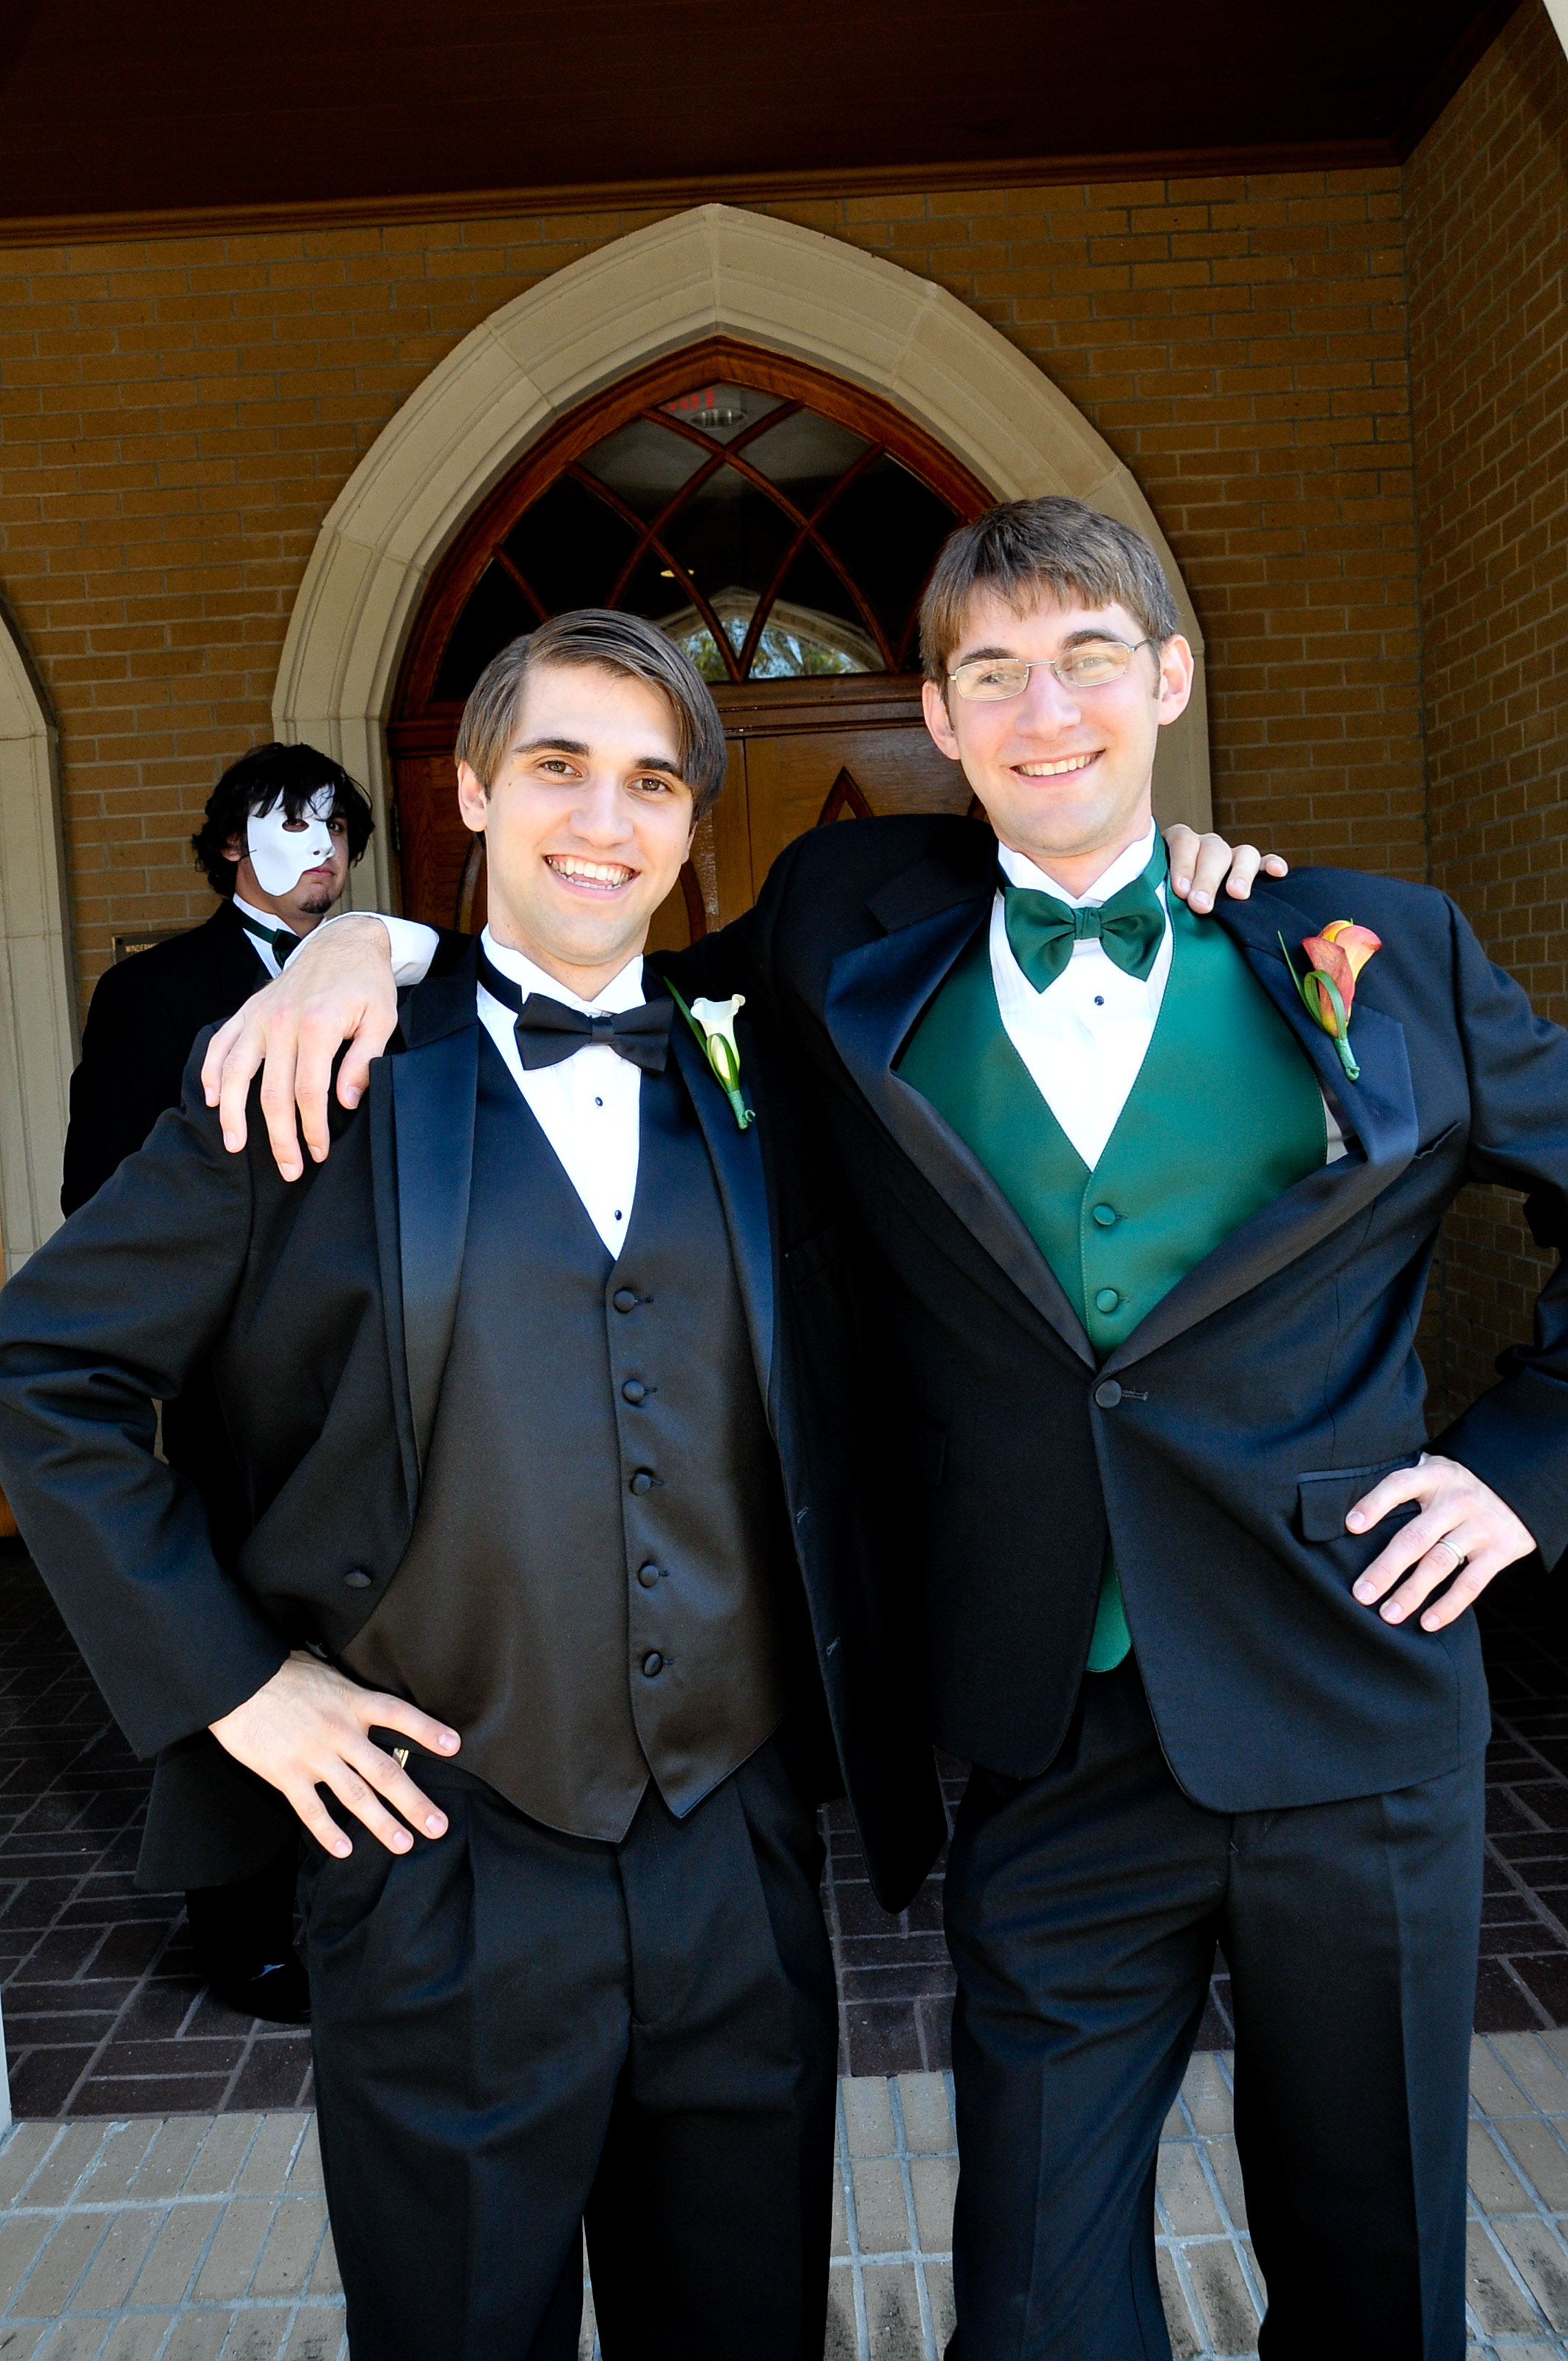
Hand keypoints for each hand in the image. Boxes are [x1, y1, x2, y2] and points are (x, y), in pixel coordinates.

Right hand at [201, 916, 399, 1178]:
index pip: (309, 1092)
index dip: (313, 1129)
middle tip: (288, 1169)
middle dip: (279, 1137)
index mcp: (318, 1024)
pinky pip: (221, 1043)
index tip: (319, 1152)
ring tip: (235, 1145)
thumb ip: (365, 1061)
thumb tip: (345, 1102)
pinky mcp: (248, 1010)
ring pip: (236, 1072)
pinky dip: (211, 1071)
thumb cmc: (366, 984)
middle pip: (272, 1093)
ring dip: (233, 1113)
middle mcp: (282, 1021)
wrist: (343, 942)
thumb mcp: (381, 1019)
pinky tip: (213, 1099)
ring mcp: (260, 1016)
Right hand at [210, 1650, 460, 1856]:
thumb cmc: (278, 1670)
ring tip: (403, 1844)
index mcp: (352, 1701)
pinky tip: (344, 1849)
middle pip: (386, 1770)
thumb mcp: (324, 1670)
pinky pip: (312, 1809)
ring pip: (356, 1796)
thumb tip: (363, 1699)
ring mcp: (314, 1755)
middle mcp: (340, 1731)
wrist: (235, 1681)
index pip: (400, 1715)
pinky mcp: (286, 1774)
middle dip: (415, 1802)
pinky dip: (328, 1832)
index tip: (454, 1746)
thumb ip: (347, 1690)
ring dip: (381, 1823)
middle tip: (438, 1826)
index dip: (428, 1730)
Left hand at [1163, 825, 1288, 912]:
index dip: (1182, 865)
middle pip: (1212, 850)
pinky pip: (1265, 863)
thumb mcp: (1152, 894)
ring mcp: (1230, 857)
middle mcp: (1205, 847)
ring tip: (1237, 894)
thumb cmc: (1159, 904)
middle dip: (1207, 879)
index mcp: (1178, 846)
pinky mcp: (1251, 869)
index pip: (1183, 842)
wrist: (1169, 918)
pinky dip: (1271, 865)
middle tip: (1200, 905)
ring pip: (1242, 853)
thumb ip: (1151, 893)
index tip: (1180, 892)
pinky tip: (1278, 873)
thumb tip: (1144, 908)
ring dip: (1240, 873)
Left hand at [1346, 1454, 1535, 1630]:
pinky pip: (1471, 1583)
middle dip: (1386, 1568)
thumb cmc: (1459, 1486)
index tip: (1351, 1526)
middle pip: (1416, 1537)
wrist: (1519, 1487)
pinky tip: (1427, 1622)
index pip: (1399, 1485)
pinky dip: (1449, 1605)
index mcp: (1434, 1476)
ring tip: (1389, 1614)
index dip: (1374, 1504)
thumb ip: (1406, 1490)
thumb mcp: (1435, 1474)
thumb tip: (1354, 1519)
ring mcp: (1480, 1525)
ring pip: (1440, 1563)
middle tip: (1361, 1594)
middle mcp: (1457, 1500)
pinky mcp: (1501, 1550)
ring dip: (1412, 1592)